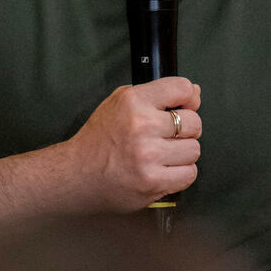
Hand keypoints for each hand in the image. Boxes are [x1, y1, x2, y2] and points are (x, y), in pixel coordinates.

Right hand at [64, 77, 201, 211]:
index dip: (189, 99)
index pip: (183, 89)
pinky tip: (164, 170)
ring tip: (163, 155)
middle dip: (186, 130)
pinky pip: (189, 174)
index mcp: (134, 101)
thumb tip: (194, 92)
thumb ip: (157, 94)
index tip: (185, 106)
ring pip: (194, 150)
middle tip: (168, 136)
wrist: (76, 175)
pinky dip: (181, 174)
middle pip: (194, 122)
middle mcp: (141, 126)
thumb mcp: (120, 103)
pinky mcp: (152, 182)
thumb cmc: (98, 140)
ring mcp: (147, 155)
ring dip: (182, 154)